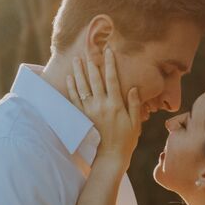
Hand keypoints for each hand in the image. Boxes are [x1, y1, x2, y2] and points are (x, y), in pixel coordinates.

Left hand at [66, 48, 140, 167]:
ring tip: (76, 59)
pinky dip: (71, 88)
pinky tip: (69, 78)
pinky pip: (75, 100)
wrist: (111, 155)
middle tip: (89, 49)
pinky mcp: (84, 117)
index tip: (109, 51)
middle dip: (92, 63)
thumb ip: (134, 104)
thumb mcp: (136, 122)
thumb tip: (134, 88)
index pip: (112, 79)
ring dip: (79, 72)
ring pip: (82, 87)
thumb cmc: (127, 139)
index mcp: (116, 105)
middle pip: (95, 80)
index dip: (110, 64)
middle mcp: (101, 105)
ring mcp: (91, 111)